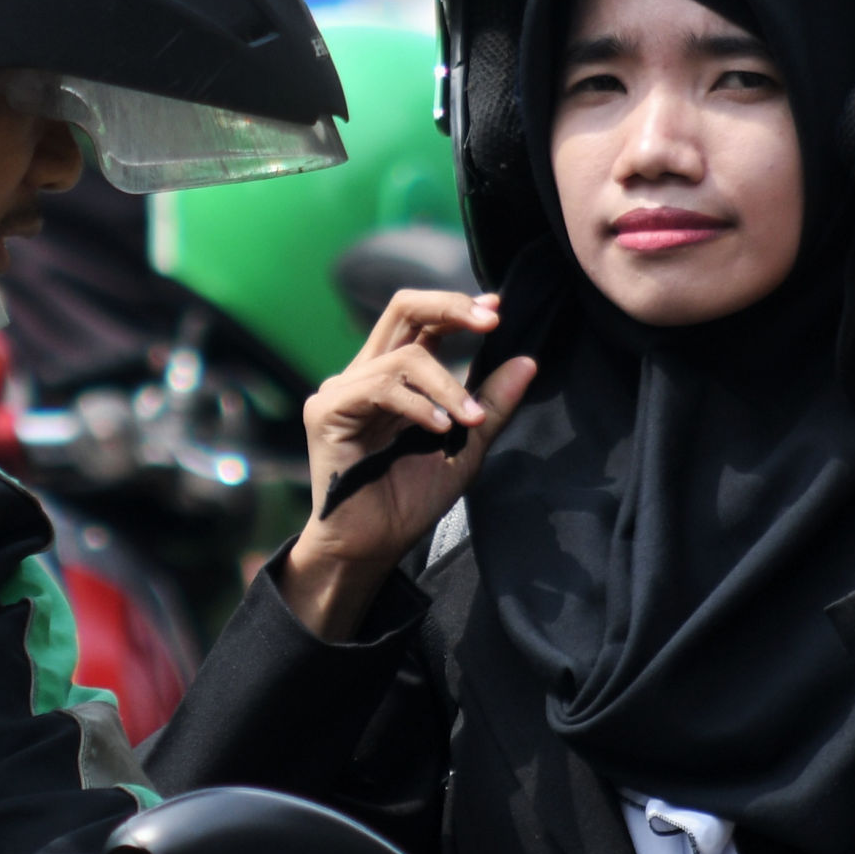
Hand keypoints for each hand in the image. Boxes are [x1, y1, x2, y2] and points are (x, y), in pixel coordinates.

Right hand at [271, 289, 536, 640]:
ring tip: (472, 420)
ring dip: (448, 385)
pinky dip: (418, 404)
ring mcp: (342, 389)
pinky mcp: (326, 411)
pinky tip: (440, 428)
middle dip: (451, 307)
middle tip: (491, 320)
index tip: (498, 309)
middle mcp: (365, 373)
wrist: (373, 546)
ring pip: (405, 356)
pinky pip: (379, 386)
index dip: (458, 307)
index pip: (422, 318)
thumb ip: (492, 403)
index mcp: (394, 374)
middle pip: (403, 307)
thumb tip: (528, 360)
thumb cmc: (412, 499)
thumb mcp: (466, 445)